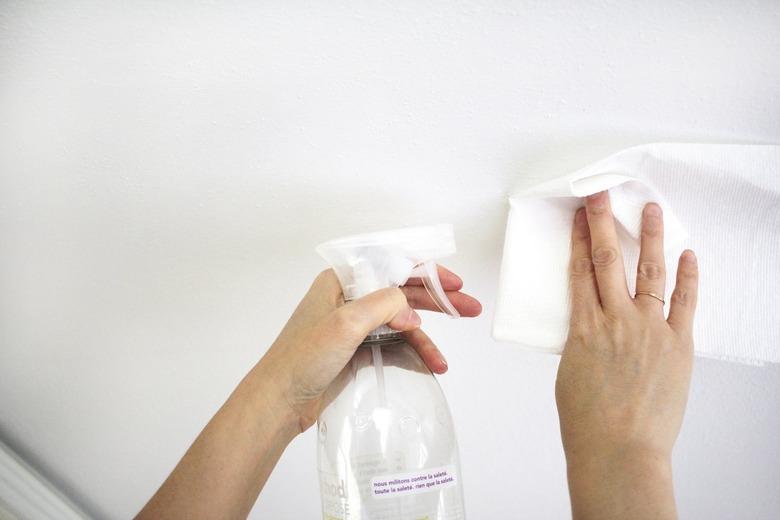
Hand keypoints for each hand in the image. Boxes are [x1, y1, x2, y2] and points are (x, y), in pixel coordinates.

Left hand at [263, 266, 481, 431]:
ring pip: (401, 322)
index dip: (425, 271)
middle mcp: (349, 298)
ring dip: (427, 336)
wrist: (279, 402)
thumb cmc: (302, 358)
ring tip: (445, 359)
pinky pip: (393, 345)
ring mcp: (354, 325)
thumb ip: (383, 304)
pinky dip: (412, 354)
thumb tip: (410, 307)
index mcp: (341, 281)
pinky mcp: (357, 350)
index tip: (453, 282)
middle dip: (437, 300)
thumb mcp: (345, 323)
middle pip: (402, 292)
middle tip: (470, 308)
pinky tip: (429, 367)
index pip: (391, 265)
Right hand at [555, 191, 698, 519]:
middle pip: (606, 261)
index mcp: (583, 328)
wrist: (619, 449)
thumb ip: (584, 339)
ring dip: (649, 237)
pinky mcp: (677, 344)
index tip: (579, 217)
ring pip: (648, 272)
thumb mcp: (572, 371)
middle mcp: (615, 320)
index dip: (577, 240)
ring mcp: (648, 329)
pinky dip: (687, 276)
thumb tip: (594, 324)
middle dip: (602, 224)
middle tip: (602, 197)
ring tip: (652, 210)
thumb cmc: (588, 421)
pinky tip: (687, 254)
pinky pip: (684, 302)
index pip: (579, 271)